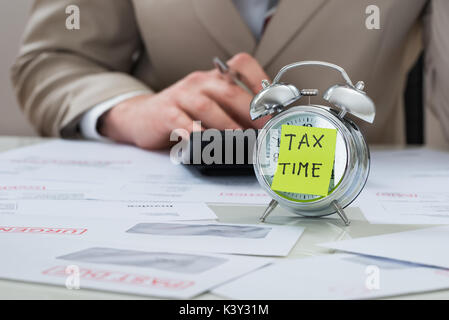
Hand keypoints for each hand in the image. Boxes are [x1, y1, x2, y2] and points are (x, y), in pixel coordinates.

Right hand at [99, 53, 269, 148]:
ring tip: (240, 139)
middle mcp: (199, 82)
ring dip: (227, 124)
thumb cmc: (182, 113)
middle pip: (229, 91)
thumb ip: (232, 111)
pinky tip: (205, 142)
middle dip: (252, 110)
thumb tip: (263, 126)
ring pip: (207, 107)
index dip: (261, 80)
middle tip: (265, 128)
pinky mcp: (166, 113)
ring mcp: (181, 96)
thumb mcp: (209, 105)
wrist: (142, 116)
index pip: (241, 65)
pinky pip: (182, 122)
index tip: (274, 101)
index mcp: (214, 78)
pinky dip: (196, 133)